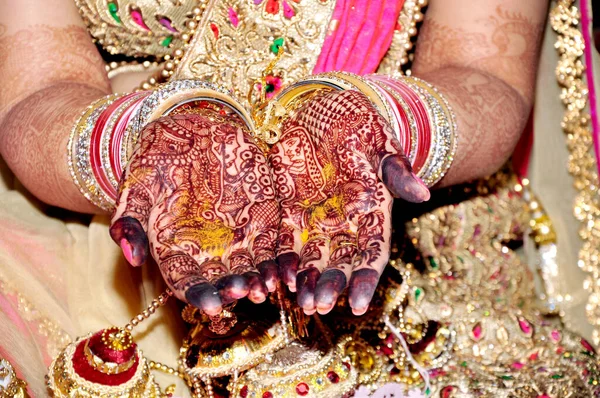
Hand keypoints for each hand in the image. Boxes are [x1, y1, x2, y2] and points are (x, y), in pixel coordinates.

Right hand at [109, 107, 278, 315]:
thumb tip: (132, 258)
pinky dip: (279, 261)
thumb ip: (131, 220)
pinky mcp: (262, 218)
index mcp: (175, 248)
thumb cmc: (158, 158)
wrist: (191, 128)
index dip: (199, 294)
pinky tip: (286, 272)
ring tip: (263, 288)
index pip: (186, 281)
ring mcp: (236, 236)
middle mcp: (207, 250)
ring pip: (249, 268)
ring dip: (257, 281)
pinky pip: (272, 246)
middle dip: (232, 290)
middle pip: (221, 280)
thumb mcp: (138, 184)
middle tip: (240, 292)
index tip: (211, 304)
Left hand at [269, 90, 429, 315]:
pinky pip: (282, 243)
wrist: (323, 108)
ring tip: (297, 302)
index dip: (366, 280)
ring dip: (304, 283)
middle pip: (338, 263)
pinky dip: (279, 262)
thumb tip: (423, 194)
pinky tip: (272, 279)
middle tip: (319, 307)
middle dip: (330, 287)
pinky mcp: (287, 212)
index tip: (359, 305)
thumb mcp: (378, 141)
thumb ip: (396, 170)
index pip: (371, 253)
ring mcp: (314, 220)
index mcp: (370, 212)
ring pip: (310, 260)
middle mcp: (343, 224)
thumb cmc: (357, 122)